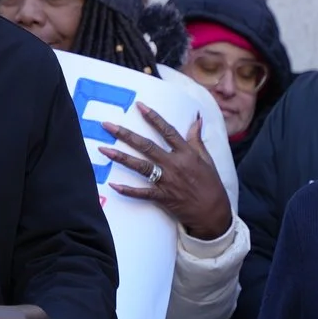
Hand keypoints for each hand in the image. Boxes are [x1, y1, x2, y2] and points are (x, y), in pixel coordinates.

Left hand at [103, 104, 231, 239]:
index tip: (139, 106)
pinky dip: (128, 190)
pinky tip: (113, 185)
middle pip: (147, 146)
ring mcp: (168, 181)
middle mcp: (175, 164)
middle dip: (126, 134)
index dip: (153, 117)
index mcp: (186, 153)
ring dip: (121, 157)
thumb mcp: (207, 159)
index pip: (167, 131)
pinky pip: (142, 193)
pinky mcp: (163, 197)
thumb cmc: (211, 185)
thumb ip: (197, 139)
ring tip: (103, 149)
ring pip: (141, 166)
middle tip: (108, 125)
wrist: (214, 212)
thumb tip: (196, 119)